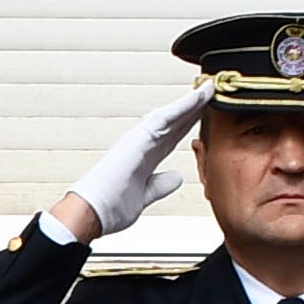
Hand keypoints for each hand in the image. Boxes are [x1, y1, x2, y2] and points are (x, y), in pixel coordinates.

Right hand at [49, 81, 216, 243]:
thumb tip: (175, 177)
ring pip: (171, 115)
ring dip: (190, 102)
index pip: (172, 136)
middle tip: (211, 95)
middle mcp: (141, 144)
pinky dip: (181, 106)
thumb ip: (161, 184)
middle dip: (193, 110)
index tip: (205, 114)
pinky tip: (196, 97)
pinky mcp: (138, 138)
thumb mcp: (146, 196)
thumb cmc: (110, 206)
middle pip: (174, 123)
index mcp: (144, 157)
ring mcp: (138, 139)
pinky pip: (164, 118)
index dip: (189, 124)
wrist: (91, 213)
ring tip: (208, 90)